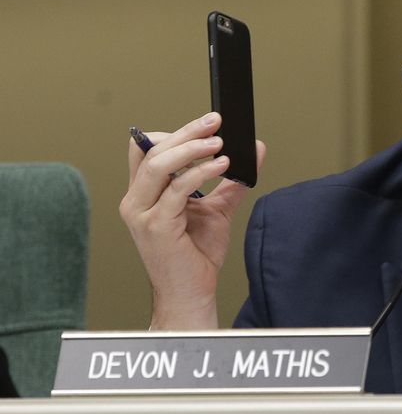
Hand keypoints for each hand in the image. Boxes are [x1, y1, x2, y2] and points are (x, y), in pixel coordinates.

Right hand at [119, 112, 265, 328]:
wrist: (192, 292)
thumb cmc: (197, 255)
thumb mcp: (218, 209)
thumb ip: (231, 180)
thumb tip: (254, 150)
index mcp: (144, 194)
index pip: (147, 150)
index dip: (175, 132)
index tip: (209, 123)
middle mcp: (136, 201)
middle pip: (152, 150)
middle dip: (186, 132)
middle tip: (215, 121)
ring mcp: (142, 213)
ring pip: (158, 165)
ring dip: (191, 148)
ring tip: (219, 142)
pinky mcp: (156, 226)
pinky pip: (176, 190)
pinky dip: (200, 173)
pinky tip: (222, 166)